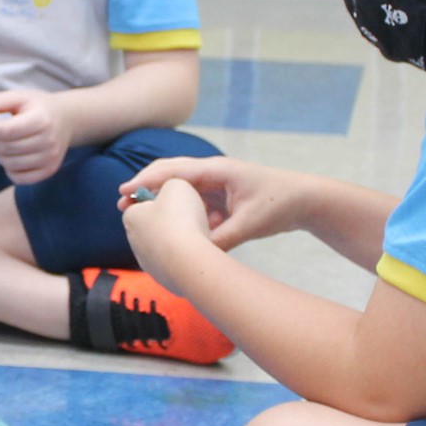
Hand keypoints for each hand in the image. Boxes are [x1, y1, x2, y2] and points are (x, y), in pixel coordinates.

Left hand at [0, 88, 70, 184]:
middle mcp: (49, 141)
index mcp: (41, 120)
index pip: (7, 131)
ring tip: (3, 141)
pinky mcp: (49, 171)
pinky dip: (9, 168)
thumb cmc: (37, 107)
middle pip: (5, 148)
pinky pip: (18, 178)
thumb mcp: (19, 97)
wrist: (66, 119)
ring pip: (9, 164)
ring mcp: (50, 158)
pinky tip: (12, 155)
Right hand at [118, 156, 303, 250]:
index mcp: (217, 170)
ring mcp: (215, 185)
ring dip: (161, 203)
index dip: (146, 180)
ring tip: (138, 220)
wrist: (304, 200)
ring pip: (179, 192)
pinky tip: (169, 230)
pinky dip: (180, 215)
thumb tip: (197, 255)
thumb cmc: (279, 203)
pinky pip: (193, 206)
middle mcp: (212, 173)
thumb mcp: (249, 223)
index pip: (174, 171)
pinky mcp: (219, 198)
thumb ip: (222, 238)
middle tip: (121, 204)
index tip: (125, 192)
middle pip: (169, 175)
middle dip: (145, 188)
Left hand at [120, 178, 215, 292]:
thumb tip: (172, 191)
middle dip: (170, 219)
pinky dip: (183, 256)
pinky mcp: (162, 278)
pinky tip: (197, 252)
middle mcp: (134, 241)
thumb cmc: (180, 219)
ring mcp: (147, 262)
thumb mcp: (177, 184)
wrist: (188, 261)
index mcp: (131, 217)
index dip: (159, 197)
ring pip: (164, 245)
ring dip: (177, 238)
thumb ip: (170, 183)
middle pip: (153, 224)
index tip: (176, 197)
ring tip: (198, 233)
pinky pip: (174, 262)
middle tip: (190, 215)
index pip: (140, 202)